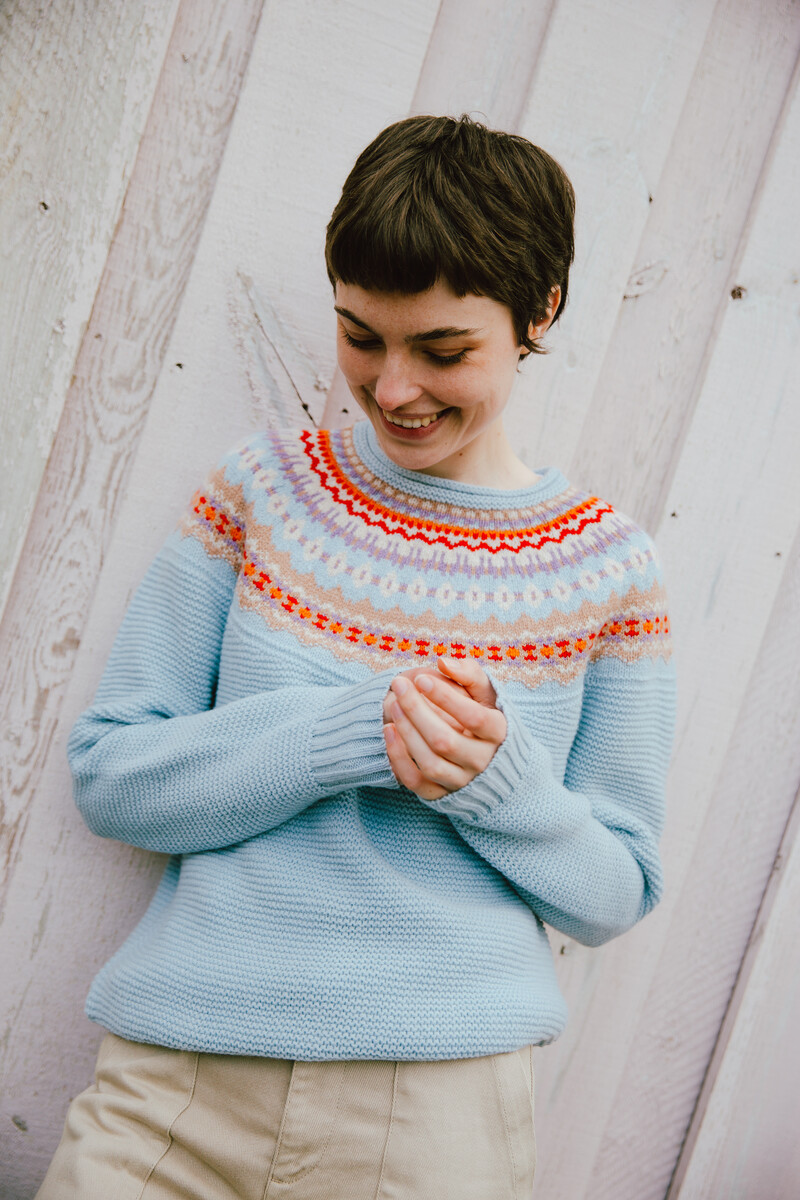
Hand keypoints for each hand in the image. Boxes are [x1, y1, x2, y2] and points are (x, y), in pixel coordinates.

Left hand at [383, 658, 506, 800]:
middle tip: (399, 685)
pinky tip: (388, 731)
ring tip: (393, 704)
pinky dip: (399, 759)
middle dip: (417, 710)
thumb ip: (469, 674)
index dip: (445, 697)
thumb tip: (443, 662)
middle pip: (445, 741)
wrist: (495, 763)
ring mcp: (463, 782)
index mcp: (499, 734)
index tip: (421, 678)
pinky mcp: (443, 796)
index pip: (473, 717)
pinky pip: (417, 783)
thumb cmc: (487, 718)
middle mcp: (483, 762)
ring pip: (430, 763)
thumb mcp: (487, 694)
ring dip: (407, 733)